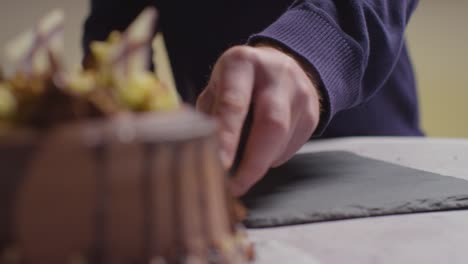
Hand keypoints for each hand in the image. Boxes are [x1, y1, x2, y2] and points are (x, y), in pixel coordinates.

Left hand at [197, 45, 320, 195]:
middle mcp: (276, 74)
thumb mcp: (216, 87)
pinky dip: (273, 158)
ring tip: (243, 167)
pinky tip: (262, 151)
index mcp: (242, 63)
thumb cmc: (237, 82)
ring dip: (260, 162)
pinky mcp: (313, 113)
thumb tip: (200, 152)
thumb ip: (209, 115)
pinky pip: (292, 148)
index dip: (227, 138)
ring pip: (282, 141)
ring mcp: (300, 93)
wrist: (279, 65)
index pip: (234, 105)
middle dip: (253, 163)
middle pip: (272, 125)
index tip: (220, 167)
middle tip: (235, 187)